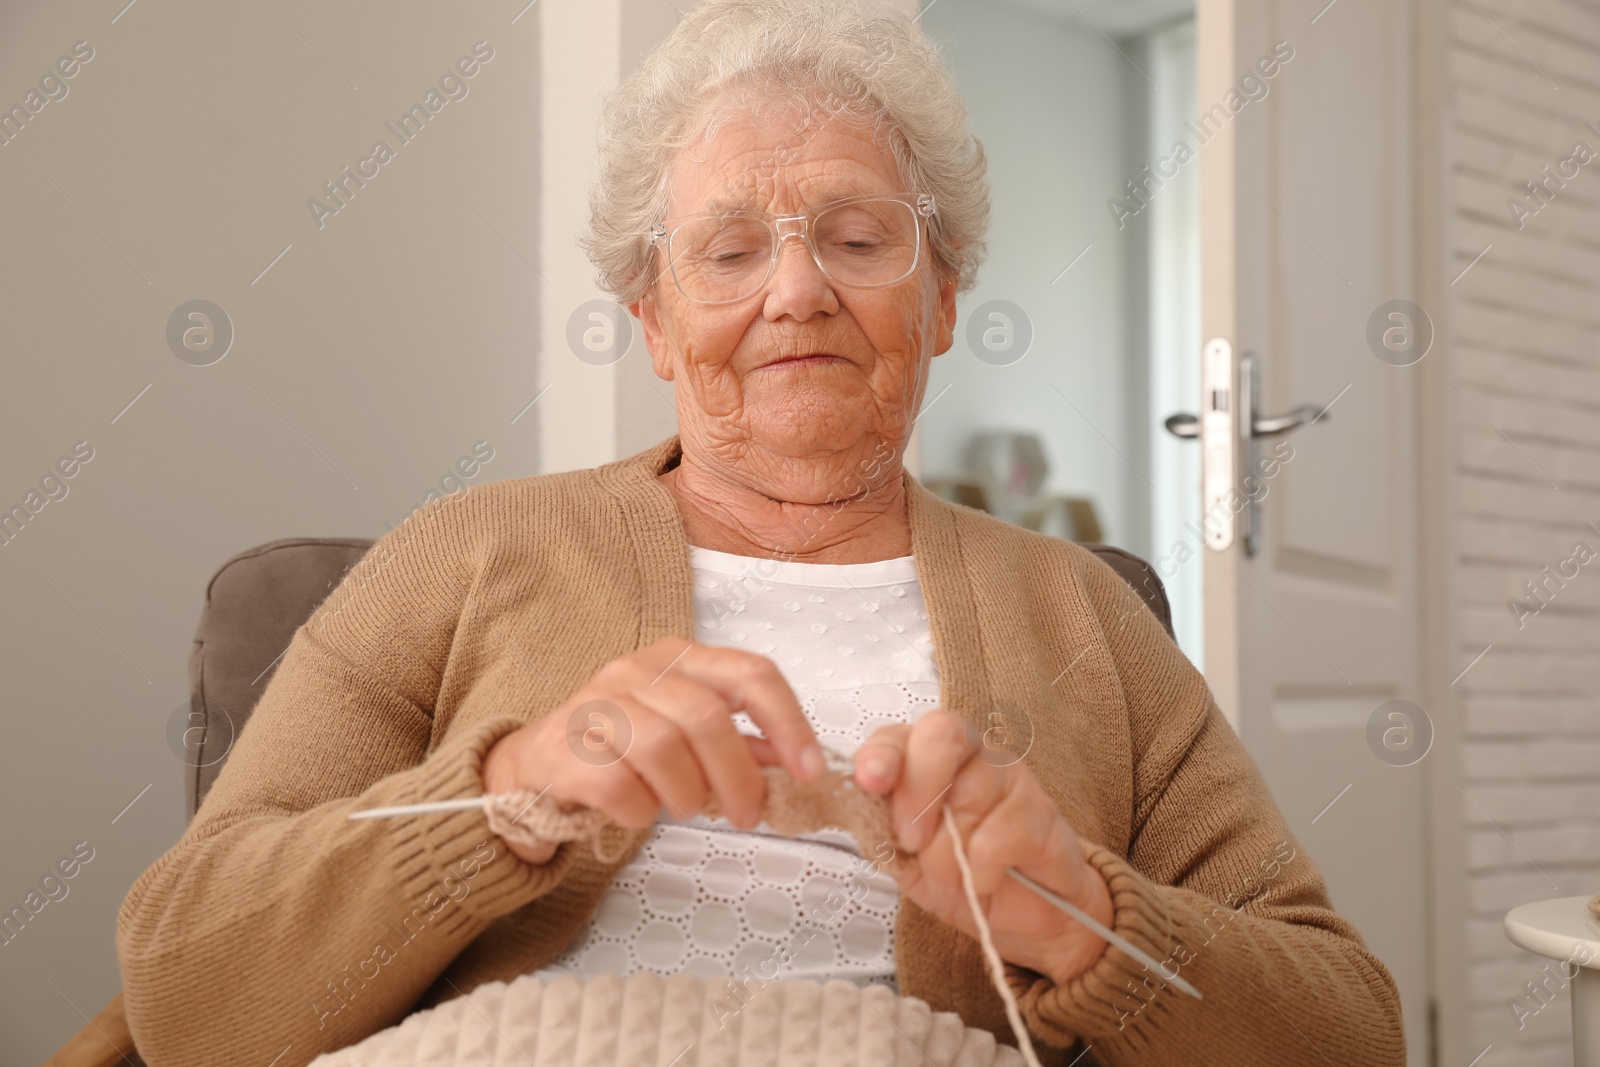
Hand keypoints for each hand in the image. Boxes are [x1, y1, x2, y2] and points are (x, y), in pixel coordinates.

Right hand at [481, 638, 825, 863]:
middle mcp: (636, 670)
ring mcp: (594, 705)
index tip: (811, 771)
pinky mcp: (562, 748)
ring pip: (663, 748)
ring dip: (688, 794)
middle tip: (748, 816)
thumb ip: (741, 744)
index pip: (751, 672)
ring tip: (685, 809)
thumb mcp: (686, 736)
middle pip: (708, 717)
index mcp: (678, 659)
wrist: (533, 767)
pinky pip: (618, 784)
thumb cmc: (623, 750)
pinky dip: (641, 811)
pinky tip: (639, 813)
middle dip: (739, 777)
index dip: (789, 723)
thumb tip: (799, 764)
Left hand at [854, 711, 1113, 986]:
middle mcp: (971, 753)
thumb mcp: (906, 857)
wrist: (1028, 914)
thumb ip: (881, 825)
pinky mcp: (1040, 812)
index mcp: (927, 758)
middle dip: (917, 791)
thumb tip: (854, 803)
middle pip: (940, 734)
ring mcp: (1009, 777)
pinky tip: (988, 879)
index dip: (881, 754)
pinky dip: (981, 872)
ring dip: (948, 853)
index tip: (870, 782)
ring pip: (967, 794)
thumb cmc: (963, 875)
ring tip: (956, 873)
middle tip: (912, 840)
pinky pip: (995, 838)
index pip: (898, 734)